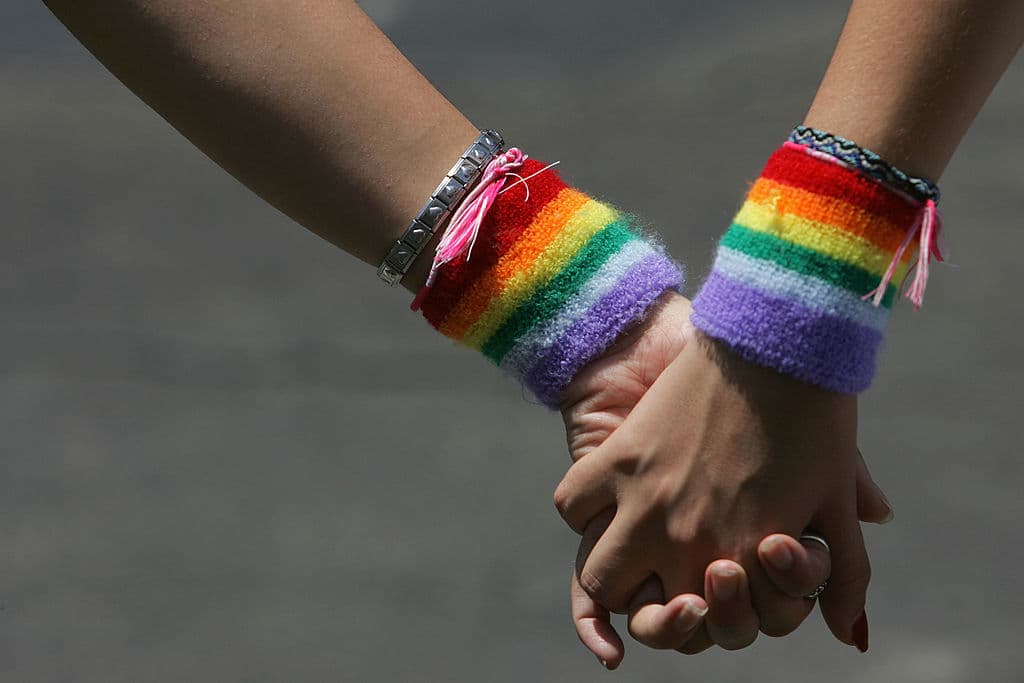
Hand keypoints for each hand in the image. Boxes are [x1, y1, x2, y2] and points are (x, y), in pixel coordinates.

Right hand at [559, 318, 888, 665]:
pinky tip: (604, 506)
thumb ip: (844, 575)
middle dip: (652, 614)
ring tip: (629, 557)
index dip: (697, 622)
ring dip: (611, 578)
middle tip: (666, 587)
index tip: (703, 596)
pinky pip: (574, 505)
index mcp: (740, 559)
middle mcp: (685, 542)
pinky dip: (583, 512)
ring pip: (598, 576)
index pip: (701, 628)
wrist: (774, 338)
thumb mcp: (835, 499)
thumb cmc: (816, 416)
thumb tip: (854, 634)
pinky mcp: (617, 458)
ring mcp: (644, 502)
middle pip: (642, 615)